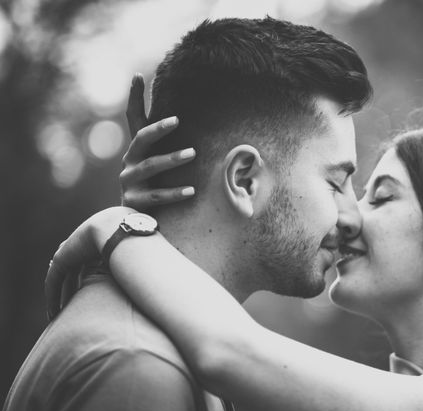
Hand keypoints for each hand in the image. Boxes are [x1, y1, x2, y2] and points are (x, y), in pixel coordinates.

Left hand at [45, 206, 135, 319]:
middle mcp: (87, 241)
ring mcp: (74, 248)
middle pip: (77, 270)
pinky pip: (54, 280)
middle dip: (73, 290)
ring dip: (60, 297)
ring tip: (61, 316)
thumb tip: (164, 280)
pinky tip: (53, 312)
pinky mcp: (63, 256)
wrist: (125, 232)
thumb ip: (144, 266)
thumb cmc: (142, 245)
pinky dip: (52, 296)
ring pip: (64, 277)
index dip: (92, 279)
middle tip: (73, 309)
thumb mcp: (142, 256)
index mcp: (105, 238)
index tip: (94, 297)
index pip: (94, 262)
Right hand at [121, 74, 195, 208]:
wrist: (133, 223)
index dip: (134, 97)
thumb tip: (189, 121)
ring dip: (171, 159)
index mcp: (136, 150)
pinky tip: (193, 190)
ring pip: (150, 166)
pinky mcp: (134, 202)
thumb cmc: (154, 187)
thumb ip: (167, 144)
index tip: (139, 75)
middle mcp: (129, 162)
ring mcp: (129, 182)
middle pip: (140, 139)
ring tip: (193, 153)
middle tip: (177, 119)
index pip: (133, 118)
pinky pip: (156, 196)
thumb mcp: (159, 164)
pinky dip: (175, 193)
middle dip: (157, 128)